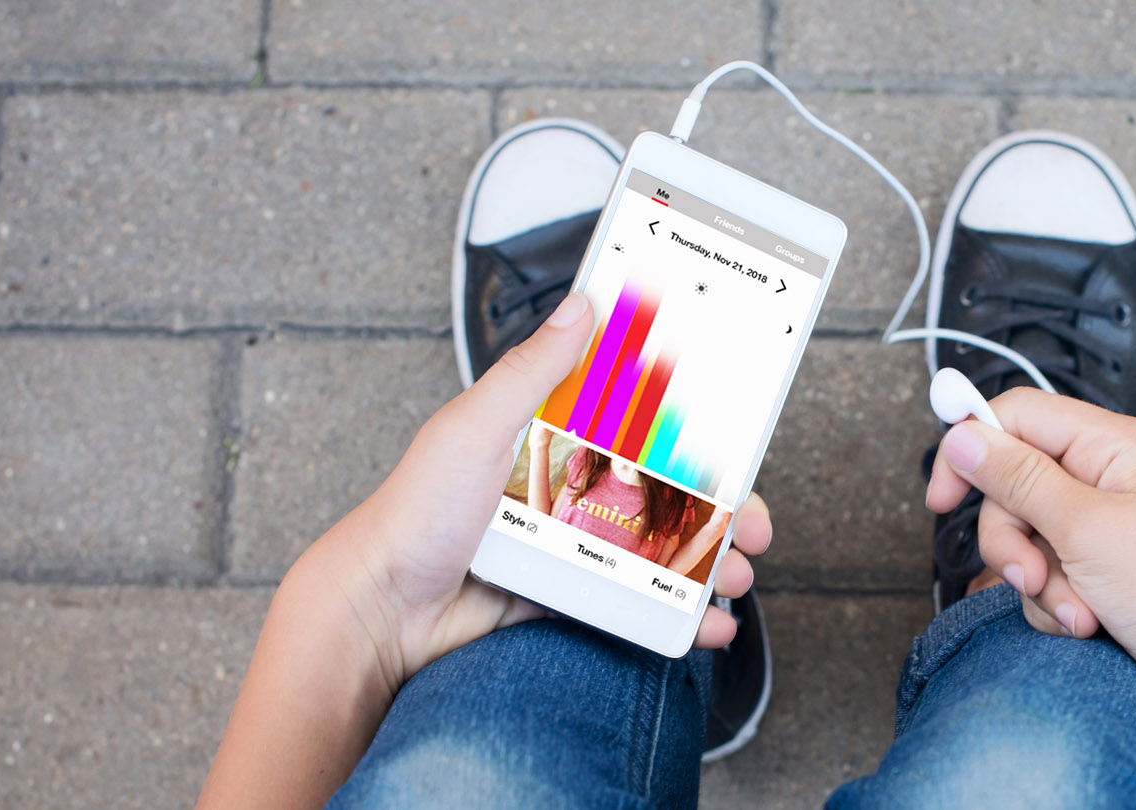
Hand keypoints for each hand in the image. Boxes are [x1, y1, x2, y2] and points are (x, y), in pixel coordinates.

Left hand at [297, 293, 773, 689]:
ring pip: (666, 549)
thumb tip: (581, 305)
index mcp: (551, 434)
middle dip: (725, 507)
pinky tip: (707, 624)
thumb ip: (530, 371)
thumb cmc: (412, 516)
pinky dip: (681, 617)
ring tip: (738, 577)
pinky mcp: (572, 598)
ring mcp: (575, 546)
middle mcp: (570, 486)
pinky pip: (640, 605)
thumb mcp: (473, 427)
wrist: (381, 616)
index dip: (695, 427)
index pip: (638, 419)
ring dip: (714, 564)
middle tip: (754, 525)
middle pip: (669, 490)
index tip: (741, 433)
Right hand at [924, 387, 1135, 701]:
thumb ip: (1017, 477)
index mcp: (1116, 445)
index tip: (942, 497)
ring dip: (1039, 582)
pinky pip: (1047, 576)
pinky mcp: (1104, 572)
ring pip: (1027, 538)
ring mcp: (1107, 527)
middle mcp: (1110, 478)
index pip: (1020, 416)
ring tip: (1077, 611)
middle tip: (1031, 575)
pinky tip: (1087, 625)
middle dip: (1014, 540)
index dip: (973, 447)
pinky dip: (1056, 604)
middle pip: (1014, 486)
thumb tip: (964, 434)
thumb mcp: (1084, 527)